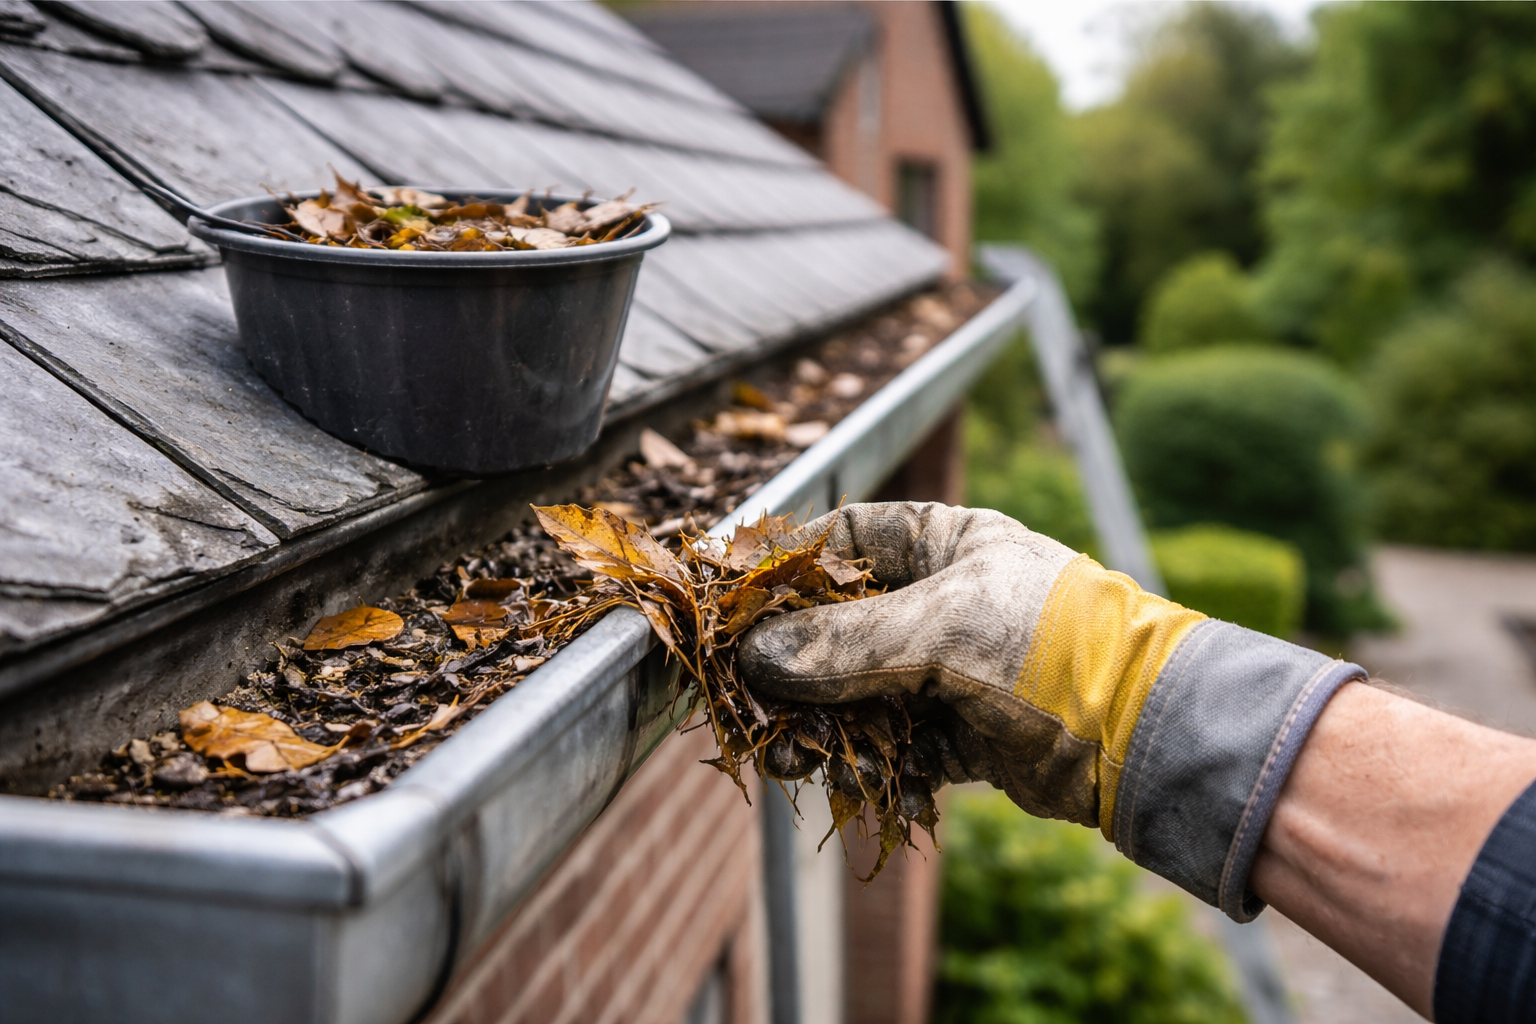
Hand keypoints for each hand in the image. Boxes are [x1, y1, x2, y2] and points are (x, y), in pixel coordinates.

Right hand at [740, 501, 1365, 920]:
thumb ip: (845, 642)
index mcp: (947, 543)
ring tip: (782, 747)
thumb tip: (758, 657)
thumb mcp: (941, 628)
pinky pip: (892, 739)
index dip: (787, 561)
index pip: (847, 537)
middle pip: (843, 622)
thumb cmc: (1053, 646)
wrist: (1146, 733)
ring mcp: (953, 668)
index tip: (730, 591)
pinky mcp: (962, 730)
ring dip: (820, 718)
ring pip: (861, 688)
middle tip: (740, 685)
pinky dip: (862, 756)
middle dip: (792, 657)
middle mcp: (945, 600)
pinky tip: (831, 770)